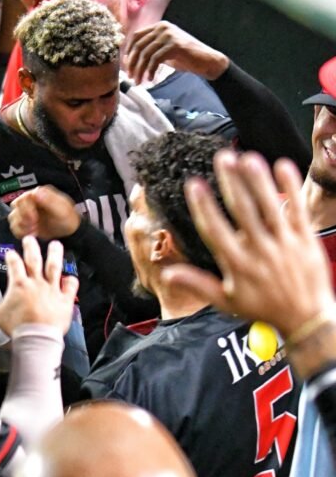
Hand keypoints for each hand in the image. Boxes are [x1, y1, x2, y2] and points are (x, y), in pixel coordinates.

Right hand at [0, 236, 77, 336]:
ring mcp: (52, 290)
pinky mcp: (64, 300)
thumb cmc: (17, 327)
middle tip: (30, 238)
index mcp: (19, 284)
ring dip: (55, 254)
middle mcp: (36, 283)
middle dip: (31, 247)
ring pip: (54, 267)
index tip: (10, 253)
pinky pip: (70, 287)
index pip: (14, 264)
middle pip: (34, 259)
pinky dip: (70, 281)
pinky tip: (70, 276)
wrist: (37, 339)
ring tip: (55, 244)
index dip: (11, 257)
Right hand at [8, 185, 79, 238]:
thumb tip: (35, 193)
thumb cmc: (67, 218)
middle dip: (23, 217)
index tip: (34, 218)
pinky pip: (14, 227)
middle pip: (15, 206)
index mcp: (38, 194)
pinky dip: (21, 232)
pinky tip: (33, 233)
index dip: (26, 209)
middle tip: (34, 225)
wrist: (69, 231)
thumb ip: (49, 200)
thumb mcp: (62, 209)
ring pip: (13, 217)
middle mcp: (30, 201)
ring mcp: (26, 212)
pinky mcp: (24, 223)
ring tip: (34, 230)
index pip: (23, 197)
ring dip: (22, 225)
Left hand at [125, 21, 229, 84]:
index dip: (128, 51)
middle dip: (132, 63)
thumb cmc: (184, 57)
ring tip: (139, 81)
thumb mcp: (163, 50)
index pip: (136, 36)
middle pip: (139, 46)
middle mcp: (163, 27)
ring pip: (145, 54)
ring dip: (140, 70)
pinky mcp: (174, 45)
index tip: (126, 65)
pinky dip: (150, 71)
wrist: (205, 60)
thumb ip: (150, 49)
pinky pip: (155, 60)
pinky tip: (150, 79)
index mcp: (159, 26)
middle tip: (131, 77)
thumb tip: (129, 59)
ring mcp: (169, 35)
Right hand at [162, 150, 334, 336]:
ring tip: (248, 157)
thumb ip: (197, 284)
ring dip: (259, 180)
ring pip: (270, 207)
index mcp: (237, 265)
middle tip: (223, 158)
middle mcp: (260, 251)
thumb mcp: (226, 301)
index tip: (193, 184)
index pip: (215, 230)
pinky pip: (297, 210)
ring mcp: (284, 243)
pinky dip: (292, 188)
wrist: (308, 319)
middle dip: (232, 182)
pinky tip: (283, 166)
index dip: (203, 206)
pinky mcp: (305, 239)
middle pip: (243, 211)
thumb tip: (167, 273)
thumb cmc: (264, 308)